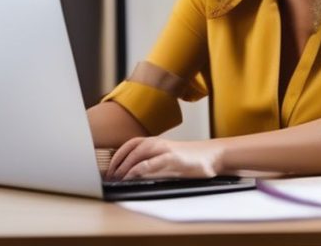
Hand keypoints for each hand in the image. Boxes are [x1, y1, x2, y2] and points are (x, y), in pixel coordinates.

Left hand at [106, 137, 224, 179]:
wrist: (212, 156)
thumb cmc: (189, 160)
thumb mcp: (166, 159)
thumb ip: (152, 163)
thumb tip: (133, 175)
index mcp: (154, 142)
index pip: (129, 145)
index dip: (117, 156)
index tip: (109, 170)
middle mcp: (157, 143)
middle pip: (130, 148)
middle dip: (117, 163)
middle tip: (109, 177)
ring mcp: (164, 149)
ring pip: (138, 153)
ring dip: (125, 165)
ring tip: (117, 177)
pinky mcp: (172, 158)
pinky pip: (151, 162)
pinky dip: (138, 169)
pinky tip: (131, 176)